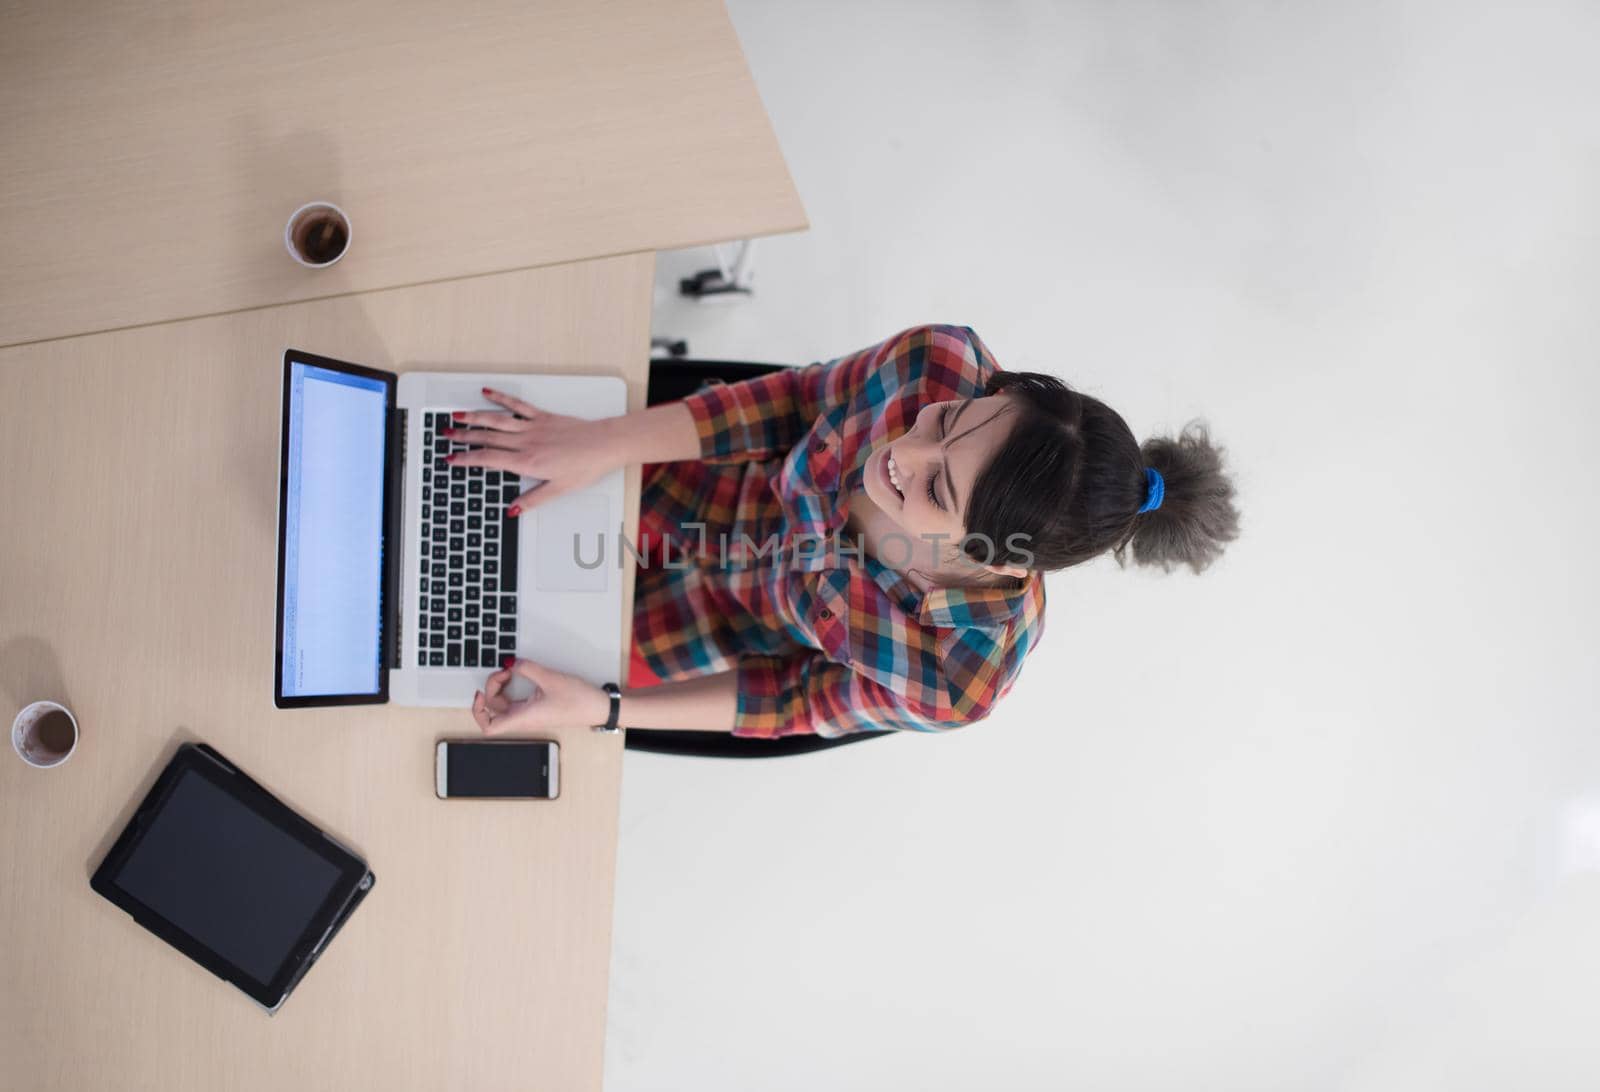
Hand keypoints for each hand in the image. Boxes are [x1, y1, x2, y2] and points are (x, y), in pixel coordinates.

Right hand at [445, 387, 620, 512]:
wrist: (605, 444)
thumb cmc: (586, 466)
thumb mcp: (559, 490)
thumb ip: (533, 499)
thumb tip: (513, 510)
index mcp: (527, 462)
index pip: (488, 460)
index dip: (467, 459)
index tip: (451, 459)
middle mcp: (526, 442)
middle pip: (487, 438)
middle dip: (463, 437)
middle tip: (445, 436)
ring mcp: (533, 427)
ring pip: (496, 421)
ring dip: (474, 417)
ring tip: (456, 416)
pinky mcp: (543, 417)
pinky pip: (517, 405)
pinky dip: (501, 398)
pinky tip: (487, 393)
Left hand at [472, 657, 609, 734]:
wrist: (598, 708)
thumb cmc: (579, 701)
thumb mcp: (550, 678)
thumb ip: (527, 668)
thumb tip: (513, 663)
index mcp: (523, 717)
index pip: (489, 727)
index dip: (478, 712)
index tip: (480, 693)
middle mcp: (524, 719)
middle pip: (493, 710)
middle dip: (492, 688)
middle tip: (505, 671)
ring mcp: (530, 715)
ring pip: (504, 705)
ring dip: (502, 688)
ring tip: (511, 672)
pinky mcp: (537, 709)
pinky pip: (516, 701)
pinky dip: (513, 688)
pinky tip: (520, 676)